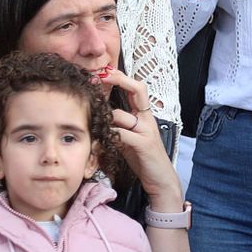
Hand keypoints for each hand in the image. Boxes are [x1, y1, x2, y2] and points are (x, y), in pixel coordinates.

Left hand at [97, 68, 181, 210]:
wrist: (160, 179)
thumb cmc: (142, 159)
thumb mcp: (128, 138)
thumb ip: (117, 125)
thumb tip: (98, 114)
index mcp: (143, 116)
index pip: (136, 88)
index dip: (120, 78)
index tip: (102, 72)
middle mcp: (147, 119)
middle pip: (138, 89)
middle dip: (119, 79)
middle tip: (100, 74)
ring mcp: (147, 130)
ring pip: (121, 115)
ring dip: (104, 118)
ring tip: (90, 121)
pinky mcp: (144, 144)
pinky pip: (122, 134)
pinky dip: (109, 134)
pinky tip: (100, 138)